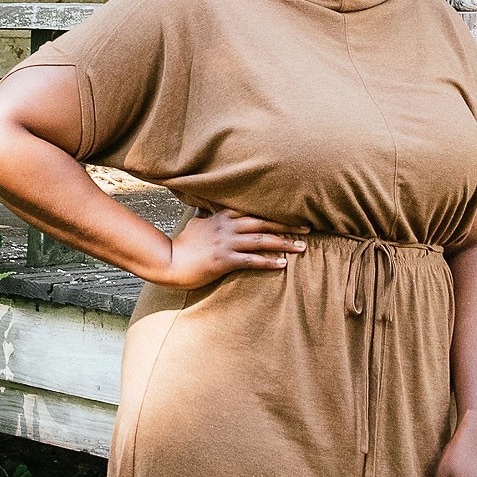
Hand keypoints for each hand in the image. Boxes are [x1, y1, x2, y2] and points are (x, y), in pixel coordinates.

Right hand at [152, 206, 309, 288]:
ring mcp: (226, 244)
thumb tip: (204, 211)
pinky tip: (283, 264)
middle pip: (264, 223)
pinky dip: (269, 262)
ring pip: (261, 241)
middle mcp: (227, 227)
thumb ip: (205, 217)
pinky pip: (251, 260)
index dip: (275, 213)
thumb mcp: (195, 225)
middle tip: (307, 229)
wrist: (169, 262)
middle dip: (287, 226)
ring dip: (284, 243)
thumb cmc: (182, 245)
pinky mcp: (224, 261)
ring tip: (302, 247)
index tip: (293, 214)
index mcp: (222, 217)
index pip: (254, 211)